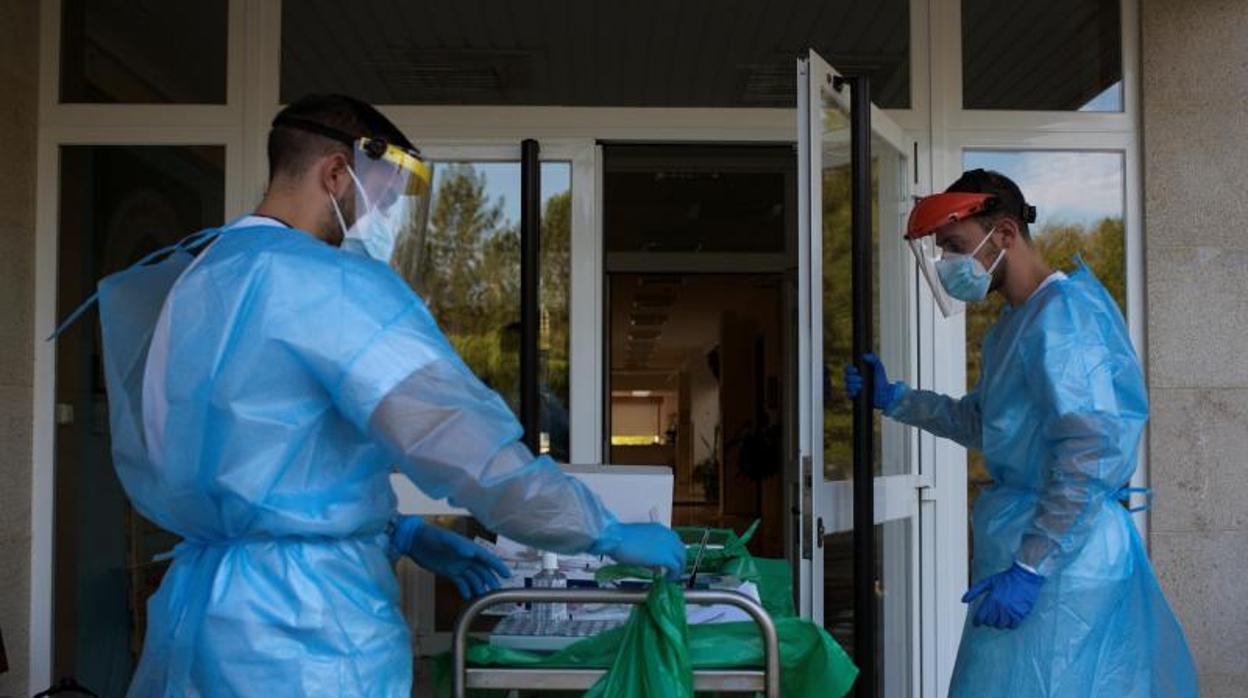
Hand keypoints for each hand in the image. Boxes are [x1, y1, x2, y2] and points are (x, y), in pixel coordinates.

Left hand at [392, 516, 510, 598]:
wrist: (414, 541)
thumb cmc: (429, 535)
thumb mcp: (444, 539)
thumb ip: (458, 545)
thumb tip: (470, 552)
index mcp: (468, 547)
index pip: (487, 558)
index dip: (498, 566)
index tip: (507, 575)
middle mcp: (466, 557)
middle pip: (483, 570)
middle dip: (490, 580)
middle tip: (496, 591)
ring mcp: (458, 565)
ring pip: (474, 578)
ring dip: (479, 586)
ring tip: (482, 597)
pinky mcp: (449, 572)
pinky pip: (462, 582)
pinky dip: (466, 589)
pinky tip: (468, 597)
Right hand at [591, 523, 686, 580]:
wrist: (614, 538)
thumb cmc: (619, 539)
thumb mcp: (638, 541)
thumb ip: (649, 550)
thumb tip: (654, 563)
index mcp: (659, 529)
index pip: (674, 541)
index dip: (673, 553)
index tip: (670, 561)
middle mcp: (666, 535)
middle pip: (681, 550)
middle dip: (679, 561)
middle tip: (673, 571)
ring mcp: (667, 544)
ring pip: (681, 558)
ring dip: (678, 568)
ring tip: (671, 577)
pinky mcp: (665, 556)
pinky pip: (676, 567)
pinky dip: (674, 575)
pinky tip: (668, 580)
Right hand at [843, 353, 904, 410]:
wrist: (885, 395)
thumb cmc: (882, 382)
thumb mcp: (879, 368)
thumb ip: (874, 359)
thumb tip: (864, 356)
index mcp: (859, 373)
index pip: (848, 369)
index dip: (849, 369)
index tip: (856, 370)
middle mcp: (855, 380)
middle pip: (846, 377)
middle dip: (852, 378)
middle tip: (860, 379)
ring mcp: (854, 389)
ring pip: (846, 385)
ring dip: (852, 385)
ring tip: (860, 386)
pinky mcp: (855, 396)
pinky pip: (848, 394)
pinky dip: (851, 393)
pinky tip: (857, 392)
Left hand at [961, 562, 1044, 628]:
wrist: (1025, 576)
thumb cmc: (1005, 578)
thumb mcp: (988, 582)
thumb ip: (974, 591)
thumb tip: (963, 601)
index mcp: (992, 599)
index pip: (981, 617)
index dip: (977, 621)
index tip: (976, 622)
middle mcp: (1001, 606)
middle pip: (990, 622)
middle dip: (987, 621)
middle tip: (989, 617)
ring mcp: (1011, 611)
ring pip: (1001, 625)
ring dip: (998, 623)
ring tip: (998, 617)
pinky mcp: (1021, 613)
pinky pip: (1013, 625)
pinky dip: (1009, 624)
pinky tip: (1008, 618)